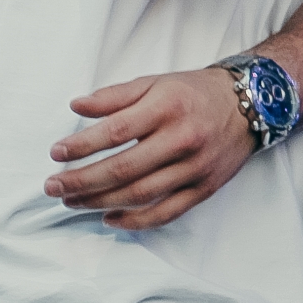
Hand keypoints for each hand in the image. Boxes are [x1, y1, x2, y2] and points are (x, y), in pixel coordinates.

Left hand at [45, 67, 256, 229]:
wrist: (250, 104)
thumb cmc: (194, 92)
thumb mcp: (155, 82)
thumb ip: (114, 96)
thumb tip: (76, 106)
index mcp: (166, 107)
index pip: (115, 131)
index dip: (81, 145)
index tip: (56, 153)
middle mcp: (181, 139)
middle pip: (123, 169)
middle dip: (82, 181)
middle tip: (53, 186)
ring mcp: (194, 168)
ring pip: (140, 195)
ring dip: (99, 202)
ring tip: (71, 201)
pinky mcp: (203, 189)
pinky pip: (165, 213)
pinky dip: (134, 221)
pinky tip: (108, 218)